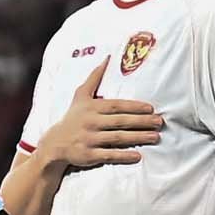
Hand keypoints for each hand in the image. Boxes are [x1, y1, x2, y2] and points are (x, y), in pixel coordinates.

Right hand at [30, 59, 165, 177]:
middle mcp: (91, 122)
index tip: (151, 108)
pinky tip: (138, 156)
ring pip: (117, 138)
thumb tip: (107, 58)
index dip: (134, 106)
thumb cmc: (73, 118)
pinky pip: (109, 155)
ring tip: (155, 137)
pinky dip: (123, 156)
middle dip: (141, 121)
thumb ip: (95, 77)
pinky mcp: (88, 155)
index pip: (116, 105)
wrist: (54, 143)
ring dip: (138, 137)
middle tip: (160, 122)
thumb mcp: (81, 96)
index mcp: (92, 107)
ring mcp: (89, 139)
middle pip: (120, 121)